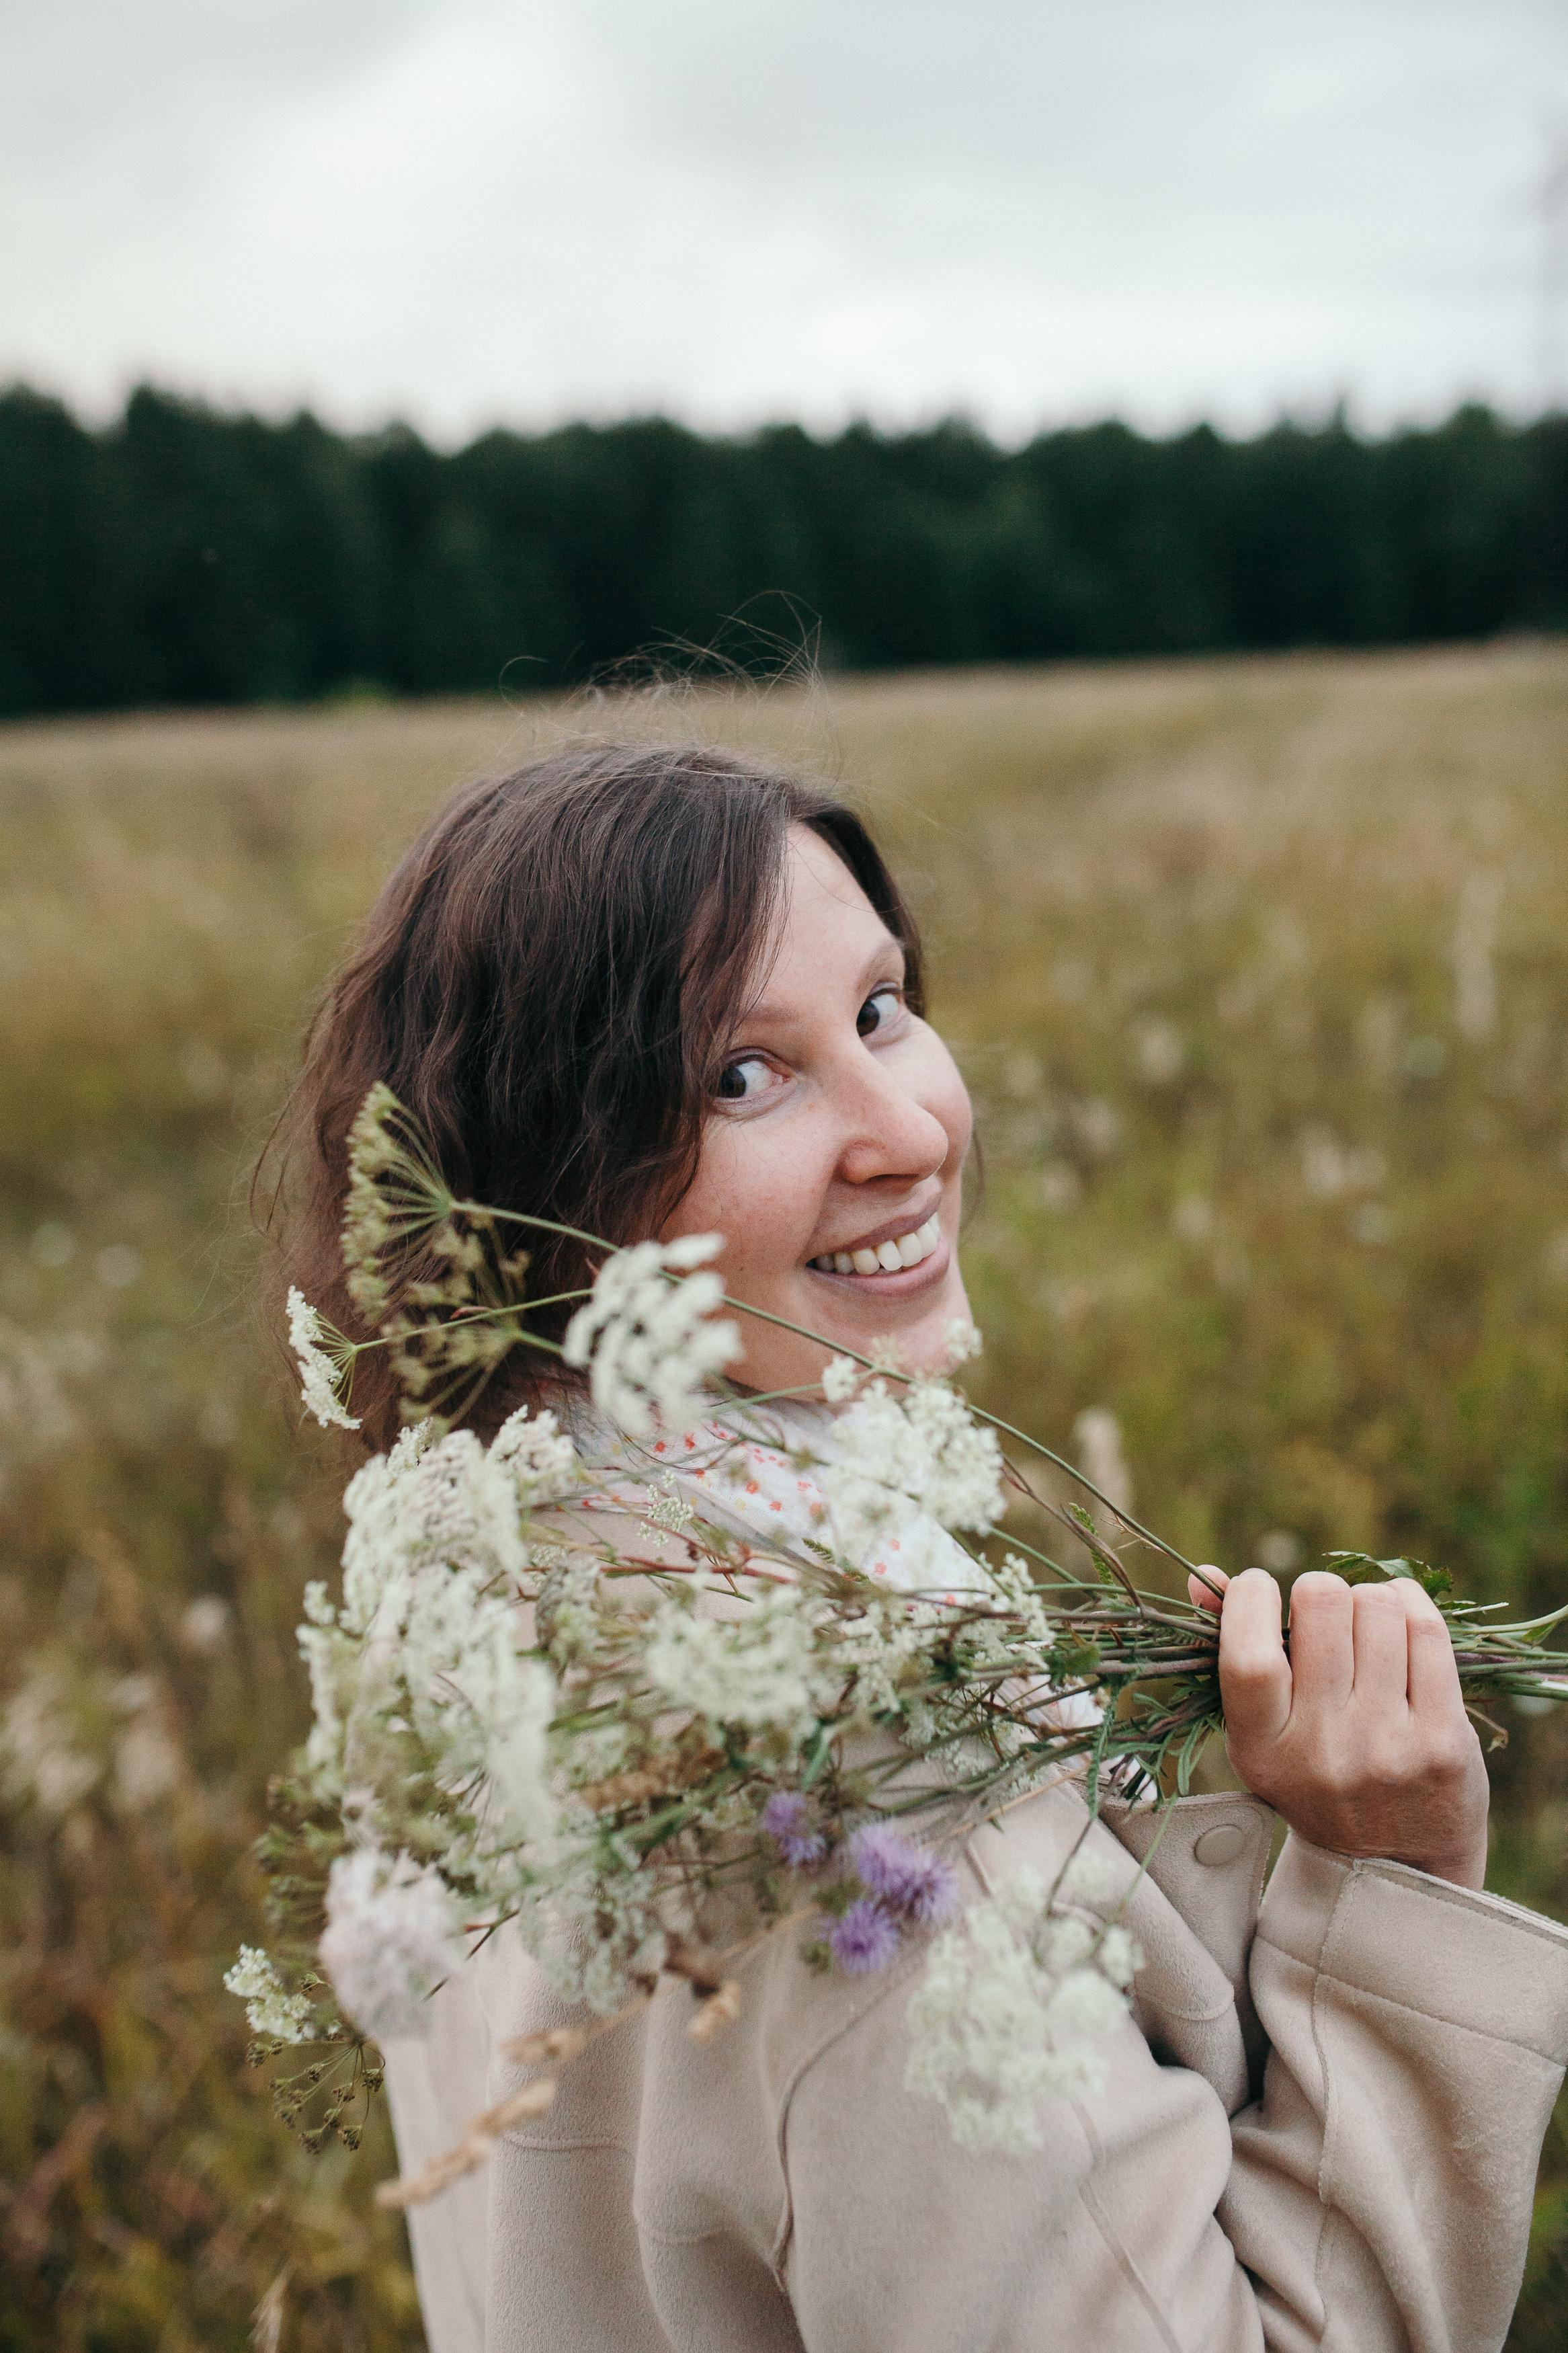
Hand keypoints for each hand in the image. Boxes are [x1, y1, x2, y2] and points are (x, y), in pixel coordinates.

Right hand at [1186, 1565, 1489, 1889]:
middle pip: (1322, 1605)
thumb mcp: (1260, 1735)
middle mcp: (1322, 1748)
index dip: (1252, 1598)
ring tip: (1367, 1627)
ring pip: (1377, 1606)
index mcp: (1262, 1748)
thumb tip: (1206, 1578)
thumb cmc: (1315, 1775)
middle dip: (1321, 1592)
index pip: (1249, 1654)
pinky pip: (1426, 1631)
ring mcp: (1387, 1745)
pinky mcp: (1443, 1740)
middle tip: (1326, 1616)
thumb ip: (1230, 1653)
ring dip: (1369, 1599)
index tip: (1260, 1588)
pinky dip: (1411, 1605)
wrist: (1398, 1864)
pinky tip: (1402, 1622)